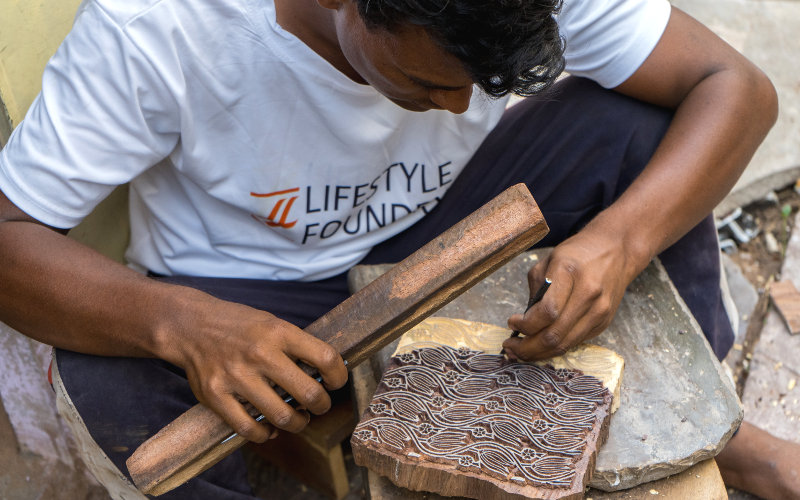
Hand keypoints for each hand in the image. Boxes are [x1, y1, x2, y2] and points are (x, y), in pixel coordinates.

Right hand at [162, 290, 347, 442]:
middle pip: (308, 393)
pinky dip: (265, 434)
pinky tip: (270, 429)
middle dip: (322, 405)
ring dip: (298, 423)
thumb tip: (325, 373)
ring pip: (282, 416)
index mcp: (279, 332)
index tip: (336, 382)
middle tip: (320, 406)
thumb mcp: (272, 323)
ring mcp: (236, 376)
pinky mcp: (216, 395)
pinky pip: (248, 428)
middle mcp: (260, 353)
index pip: (325, 358)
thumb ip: (295, 345)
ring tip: (299, 419)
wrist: (190, 325)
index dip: (339, 375)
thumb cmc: (239, 326)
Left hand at [502, 226, 647, 360]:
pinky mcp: (604, 322)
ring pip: (565, 344)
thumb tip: (524, 322)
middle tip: (510, 346)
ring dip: (539, 353)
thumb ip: (535, 291)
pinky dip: (554, 348)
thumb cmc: (577, 254)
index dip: (525, 324)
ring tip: (520, 352)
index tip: (512, 322)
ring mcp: (599, 311)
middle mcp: (589, 293)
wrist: (616, 250)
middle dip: (527, 347)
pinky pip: (574, 342)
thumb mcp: (549, 261)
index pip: (547, 311)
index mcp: (570, 272)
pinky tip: (540, 346)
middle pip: (554, 334)